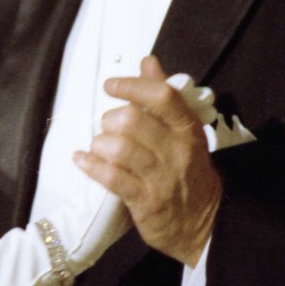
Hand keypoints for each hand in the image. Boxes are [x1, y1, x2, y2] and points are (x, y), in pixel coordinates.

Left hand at [73, 55, 222, 266]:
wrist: (203, 223)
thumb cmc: (187, 169)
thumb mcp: (183, 132)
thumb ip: (163, 97)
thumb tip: (147, 61)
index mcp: (188, 129)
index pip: (162, 96)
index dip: (132, 86)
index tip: (110, 85)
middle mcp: (177, 151)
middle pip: (133, 121)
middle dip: (110, 120)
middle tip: (107, 128)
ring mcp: (162, 178)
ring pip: (120, 149)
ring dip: (100, 144)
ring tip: (99, 147)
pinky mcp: (145, 202)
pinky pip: (111, 178)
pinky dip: (91, 166)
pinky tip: (81, 160)